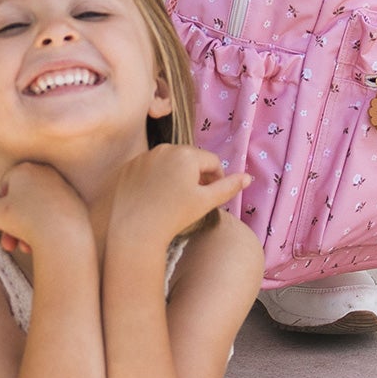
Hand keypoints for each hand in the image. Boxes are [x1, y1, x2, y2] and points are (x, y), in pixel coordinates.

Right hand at [0, 160, 94, 259]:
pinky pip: (53, 217)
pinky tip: (38, 246)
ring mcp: (63, 189)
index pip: (4, 187)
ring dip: (25, 232)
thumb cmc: (25, 219)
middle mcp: (46, 173)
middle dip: (11, 225)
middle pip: (21, 201)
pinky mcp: (76, 204)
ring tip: (22, 249)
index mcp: (25, 169)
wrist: (63, 234)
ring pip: (36, 212)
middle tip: (7, 243)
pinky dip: (43, 230)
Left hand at [109, 142, 247, 250]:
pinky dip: (157, 178)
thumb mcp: (205, 203)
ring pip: (170, 162)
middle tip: (195, 199)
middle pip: (191, 159)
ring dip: (178, 175)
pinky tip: (155, 198)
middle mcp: (165, 148)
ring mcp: (145, 156)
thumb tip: (247, 177)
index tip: (212, 196)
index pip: (212, 161)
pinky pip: (151, 167)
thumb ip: (228, 188)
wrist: (131, 229)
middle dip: (197, 175)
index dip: (217, 179)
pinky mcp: (129, 165)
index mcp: (187, 154)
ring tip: (175, 199)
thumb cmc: (173, 216)